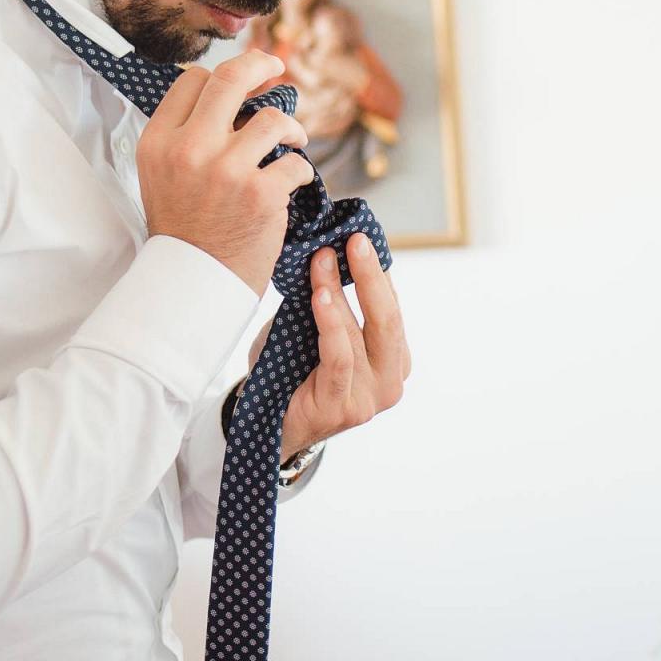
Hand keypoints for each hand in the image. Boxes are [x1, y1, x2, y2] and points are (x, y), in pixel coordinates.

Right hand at [138, 49, 312, 295]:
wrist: (193, 281)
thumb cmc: (183, 229)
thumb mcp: (161, 174)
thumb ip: (184, 135)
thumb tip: (227, 99)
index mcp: (159, 141)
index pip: (192, 81)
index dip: (220, 77)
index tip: (241, 81)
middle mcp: (189, 149)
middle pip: (230, 79)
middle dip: (260, 64)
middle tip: (275, 66)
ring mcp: (226, 169)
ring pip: (273, 119)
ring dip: (291, 128)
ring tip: (294, 140)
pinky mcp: (261, 193)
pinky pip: (295, 162)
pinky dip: (301, 169)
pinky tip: (294, 179)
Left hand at [279, 232, 410, 457]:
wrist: (266, 423)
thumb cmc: (292, 370)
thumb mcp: (317, 330)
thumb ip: (332, 301)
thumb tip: (327, 249)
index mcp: (394, 359)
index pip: (392, 306)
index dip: (377, 271)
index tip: (359, 237)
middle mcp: (390, 380)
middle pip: (388, 318)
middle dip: (371, 275)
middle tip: (355, 241)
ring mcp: (370, 399)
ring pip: (361, 335)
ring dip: (339, 291)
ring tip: (322, 261)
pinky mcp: (343, 408)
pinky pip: (339, 358)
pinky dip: (330, 324)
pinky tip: (320, 298)